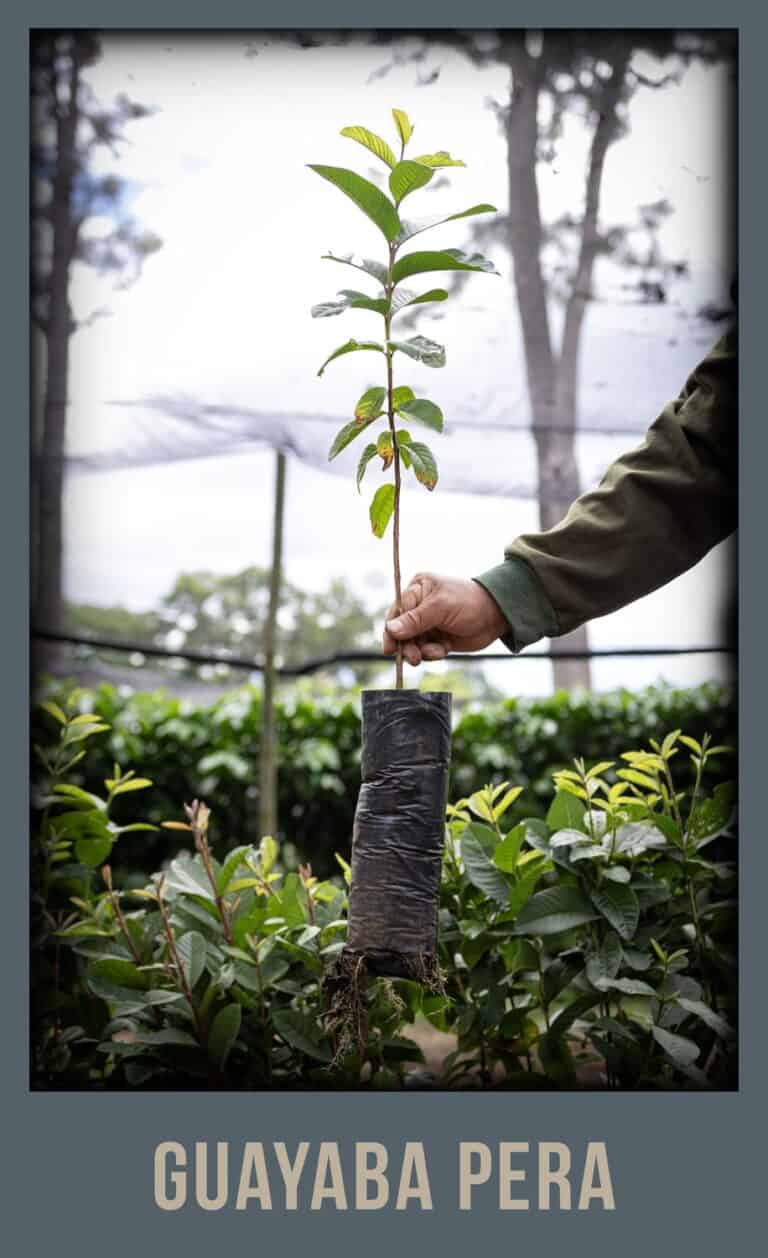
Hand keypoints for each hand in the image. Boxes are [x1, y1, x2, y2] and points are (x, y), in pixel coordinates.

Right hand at [382, 572, 508, 665]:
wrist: (496, 616)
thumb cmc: (469, 602)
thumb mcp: (441, 607)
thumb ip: (415, 620)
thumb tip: (391, 629)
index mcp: (417, 590)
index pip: (396, 612)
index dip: (391, 630)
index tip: (390, 648)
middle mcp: (419, 607)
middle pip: (401, 631)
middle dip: (407, 645)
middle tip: (414, 658)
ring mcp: (428, 624)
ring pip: (412, 643)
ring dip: (420, 652)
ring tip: (434, 653)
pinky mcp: (437, 638)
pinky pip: (425, 651)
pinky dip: (432, 654)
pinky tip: (444, 650)